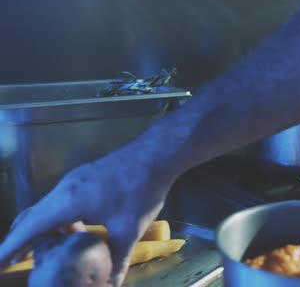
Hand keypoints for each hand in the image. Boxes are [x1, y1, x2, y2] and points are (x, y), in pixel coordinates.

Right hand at [0, 144, 174, 286]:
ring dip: (43, 229)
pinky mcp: (84, 177)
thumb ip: (118, 258)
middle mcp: (64, 189)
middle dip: (22, 240)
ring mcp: (74, 180)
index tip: (0, 263)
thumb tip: (113, 283)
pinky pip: (61, 201)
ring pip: (47, 207)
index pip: (29, 227)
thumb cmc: (140, 191)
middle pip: (32, 216)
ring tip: (45, 252)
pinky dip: (59, 219)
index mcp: (67, 202)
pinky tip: (75, 232)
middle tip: (19, 262)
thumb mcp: (129, 229)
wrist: (156, 154)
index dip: (11, 247)